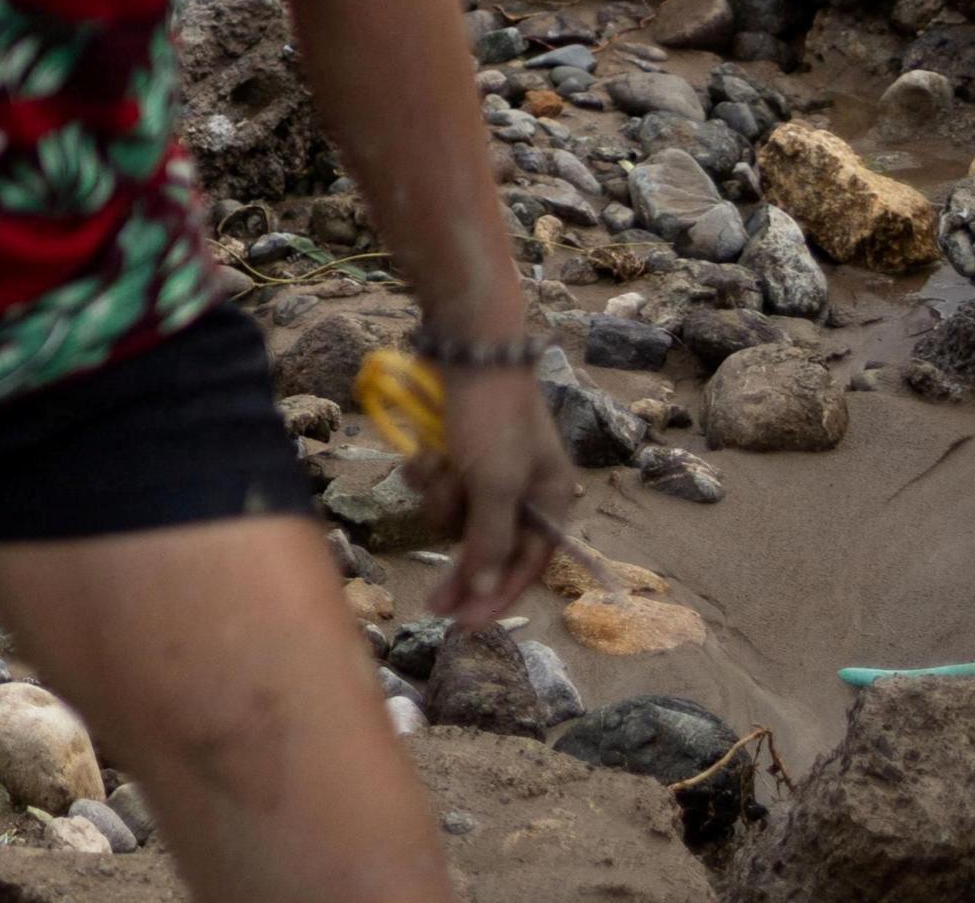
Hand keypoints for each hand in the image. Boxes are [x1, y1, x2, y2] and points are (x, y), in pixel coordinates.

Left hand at [414, 364, 572, 621]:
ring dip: (440, 496)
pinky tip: (422, 452)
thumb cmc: (490, 416)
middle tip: (430, 606)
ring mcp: (487, 469)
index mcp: (552, 500)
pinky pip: (436, 483)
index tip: (465, 627)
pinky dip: (426, 473)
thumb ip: (491, 541)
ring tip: (437, 464)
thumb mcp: (494, 484)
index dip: (498, 597)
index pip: (527, 566)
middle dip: (460, 568)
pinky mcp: (456, 451)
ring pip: (454, 513)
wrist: (464, 347)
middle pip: (488, 547)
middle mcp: (523, 488)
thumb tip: (488, 592)